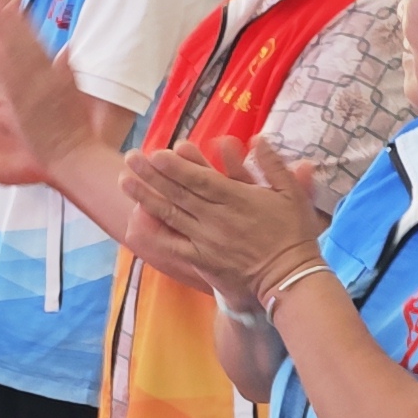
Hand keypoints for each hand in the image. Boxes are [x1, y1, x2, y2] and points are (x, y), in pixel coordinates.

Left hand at [123, 138, 326, 308]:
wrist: (289, 278)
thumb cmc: (293, 235)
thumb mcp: (292, 194)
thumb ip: (274, 166)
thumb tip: (259, 139)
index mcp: (237, 199)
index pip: (200, 180)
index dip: (176, 167)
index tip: (156, 153)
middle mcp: (216, 218)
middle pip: (179, 193)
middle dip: (153, 174)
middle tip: (131, 158)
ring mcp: (206, 240)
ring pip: (171, 214)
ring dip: (146, 196)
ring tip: (125, 181)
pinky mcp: (201, 260)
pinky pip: (173, 246)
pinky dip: (155, 234)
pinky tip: (136, 222)